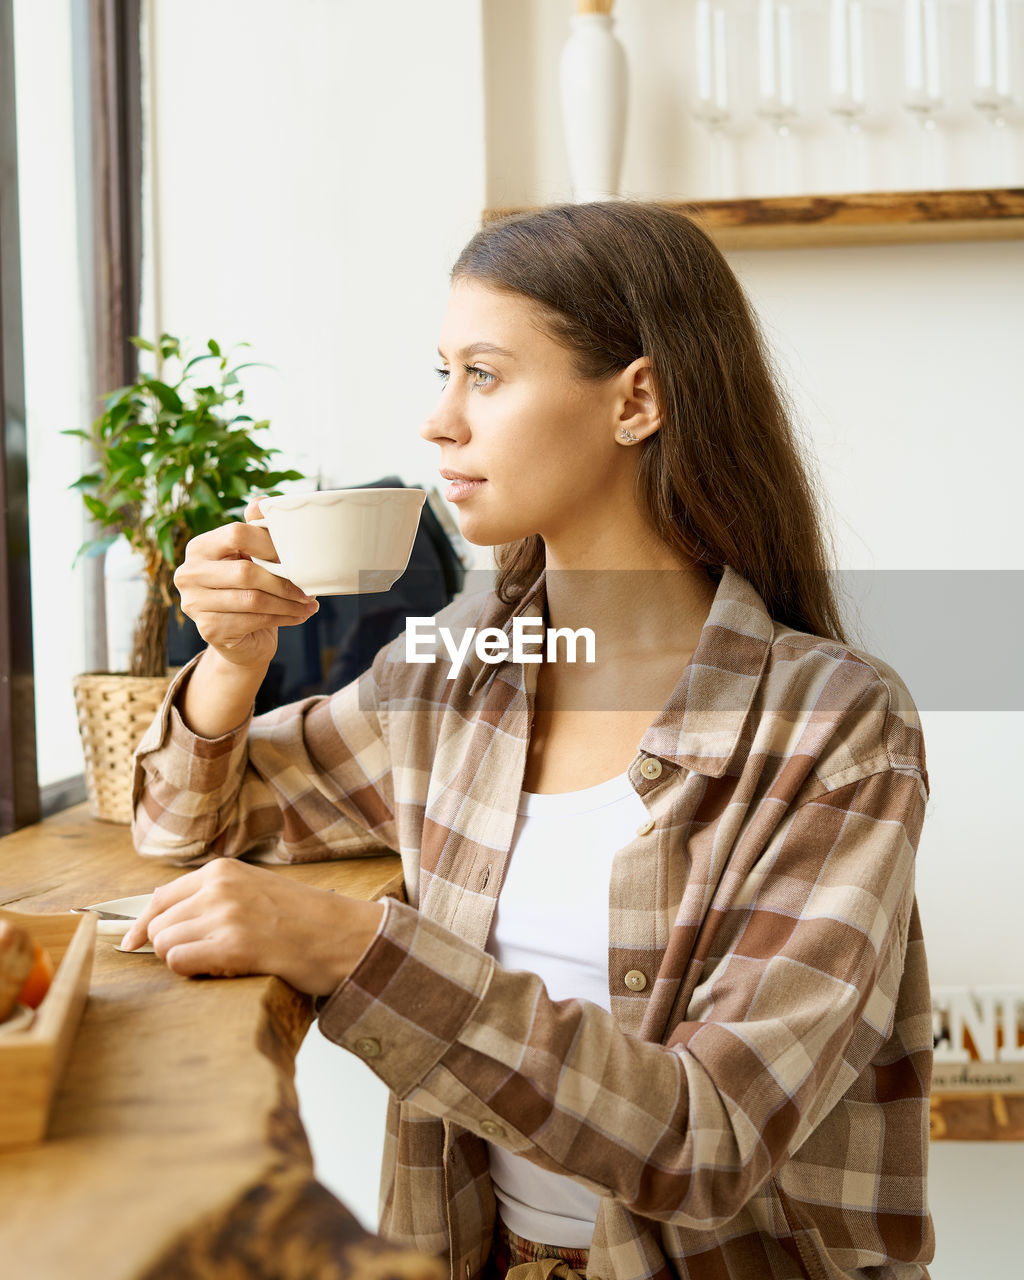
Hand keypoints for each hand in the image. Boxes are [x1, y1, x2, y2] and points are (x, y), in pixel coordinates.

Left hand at [119, 860, 385, 996]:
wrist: (345, 935)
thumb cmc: (305, 919)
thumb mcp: (254, 890)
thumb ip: (213, 897)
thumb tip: (161, 917)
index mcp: (222, 871)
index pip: (159, 898)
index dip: (141, 926)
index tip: (131, 944)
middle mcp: (219, 887)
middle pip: (158, 926)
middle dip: (173, 947)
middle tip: (209, 957)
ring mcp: (225, 915)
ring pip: (164, 946)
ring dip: (186, 961)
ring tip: (223, 962)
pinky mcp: (232, 946)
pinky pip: (179, 962)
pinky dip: (194, 972)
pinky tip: (225, 969)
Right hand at [173, 501, 318, 670]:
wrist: (243, 634)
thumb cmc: (250, 588)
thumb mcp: (253, 556)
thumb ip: (256, 528)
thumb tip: (261, 503)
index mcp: (200, 547)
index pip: (236, 534)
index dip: (270, 544)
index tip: (296, 557)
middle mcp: (189, 573)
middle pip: (245, 572)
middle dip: (283, 581)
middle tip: (308, 588)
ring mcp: (194, 603)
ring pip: (253, 599)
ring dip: (288, 603)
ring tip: (309, 603)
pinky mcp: (208, 629)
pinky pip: (253, 620)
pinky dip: (283, 618)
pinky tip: (299, 616)